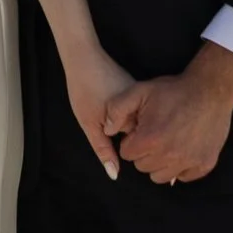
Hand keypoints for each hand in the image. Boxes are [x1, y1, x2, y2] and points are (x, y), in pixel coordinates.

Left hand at [63, 51, 136, 183]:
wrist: (85, 57)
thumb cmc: (84, 91)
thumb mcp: (89, 124)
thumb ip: (104, 150)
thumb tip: (114, 174)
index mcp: (131, 119)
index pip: (138, 145)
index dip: (125, 143)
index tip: (107, 127)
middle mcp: (145, 109)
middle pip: (144, 134)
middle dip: (134, 134)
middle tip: (107, 114)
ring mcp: (147, 97)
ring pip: (147, 121)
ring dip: (138, 123)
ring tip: (112, 106)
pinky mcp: (145, 89)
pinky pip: (148, 110)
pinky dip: (140, 112)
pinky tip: (126, 105)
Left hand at [114, 43, 232, 187]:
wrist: (210, 90)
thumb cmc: (173, 90)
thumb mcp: (140, 91)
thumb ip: (116, 109)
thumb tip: (107, 130)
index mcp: (150, 139)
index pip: (127, 153)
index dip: (132, 140)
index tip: (142, 129)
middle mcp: (168, 156)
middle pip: (142, 167)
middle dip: (144, 152)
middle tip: (155, 134)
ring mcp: (188, 162)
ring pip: (161, 177)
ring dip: (160, 163)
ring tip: (167, 142)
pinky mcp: (204, 164)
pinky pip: (183, 177)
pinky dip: (180, 167)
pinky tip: (182, 148)